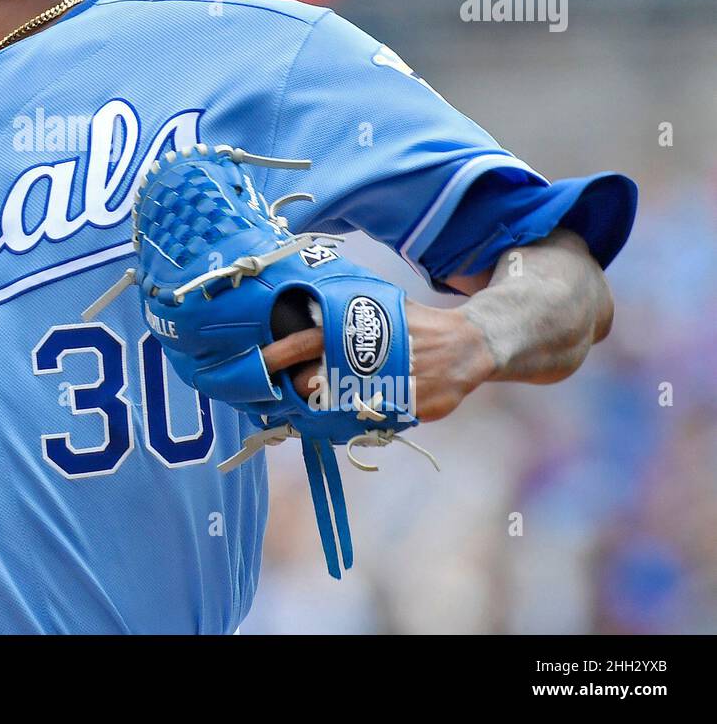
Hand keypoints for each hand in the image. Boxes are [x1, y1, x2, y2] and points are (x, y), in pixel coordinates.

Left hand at [261, 300, 496, 421]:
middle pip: (316, 381)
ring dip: (324, 409)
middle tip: (292, 389)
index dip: (280, 354)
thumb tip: (303, 303)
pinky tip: (355, 414)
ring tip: (321, 402)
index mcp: (360, 326)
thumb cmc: (413, 323)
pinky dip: (357, 421)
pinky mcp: (412, 408)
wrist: (467, 344)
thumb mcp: (381, 303)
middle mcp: (374, 355)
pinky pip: (371, 422)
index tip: (258, 363)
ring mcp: (393, 383)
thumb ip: (346, 308)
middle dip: (299, 389)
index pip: (308, 340)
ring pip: (341, 407)